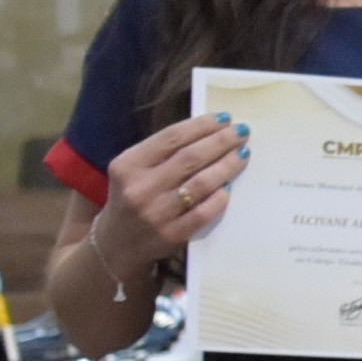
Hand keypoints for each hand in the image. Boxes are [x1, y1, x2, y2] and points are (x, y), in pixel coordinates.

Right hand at [96, 114, 243, 279]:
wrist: (118, 243)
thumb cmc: (133, 197)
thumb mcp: (133, 170)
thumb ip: (162, 152)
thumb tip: (208, 130)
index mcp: (127, 165)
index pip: (171, 138)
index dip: (201, 125)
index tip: (225, 117)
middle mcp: (139, 188)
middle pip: (190, 158)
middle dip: (221, 141)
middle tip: (241, 131)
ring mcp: (155, 213)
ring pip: (201, 183)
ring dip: (227, 165)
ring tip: (243, 153)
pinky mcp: (171, 234)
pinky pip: (205, 211)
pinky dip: (221, 196)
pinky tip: (230, 185)